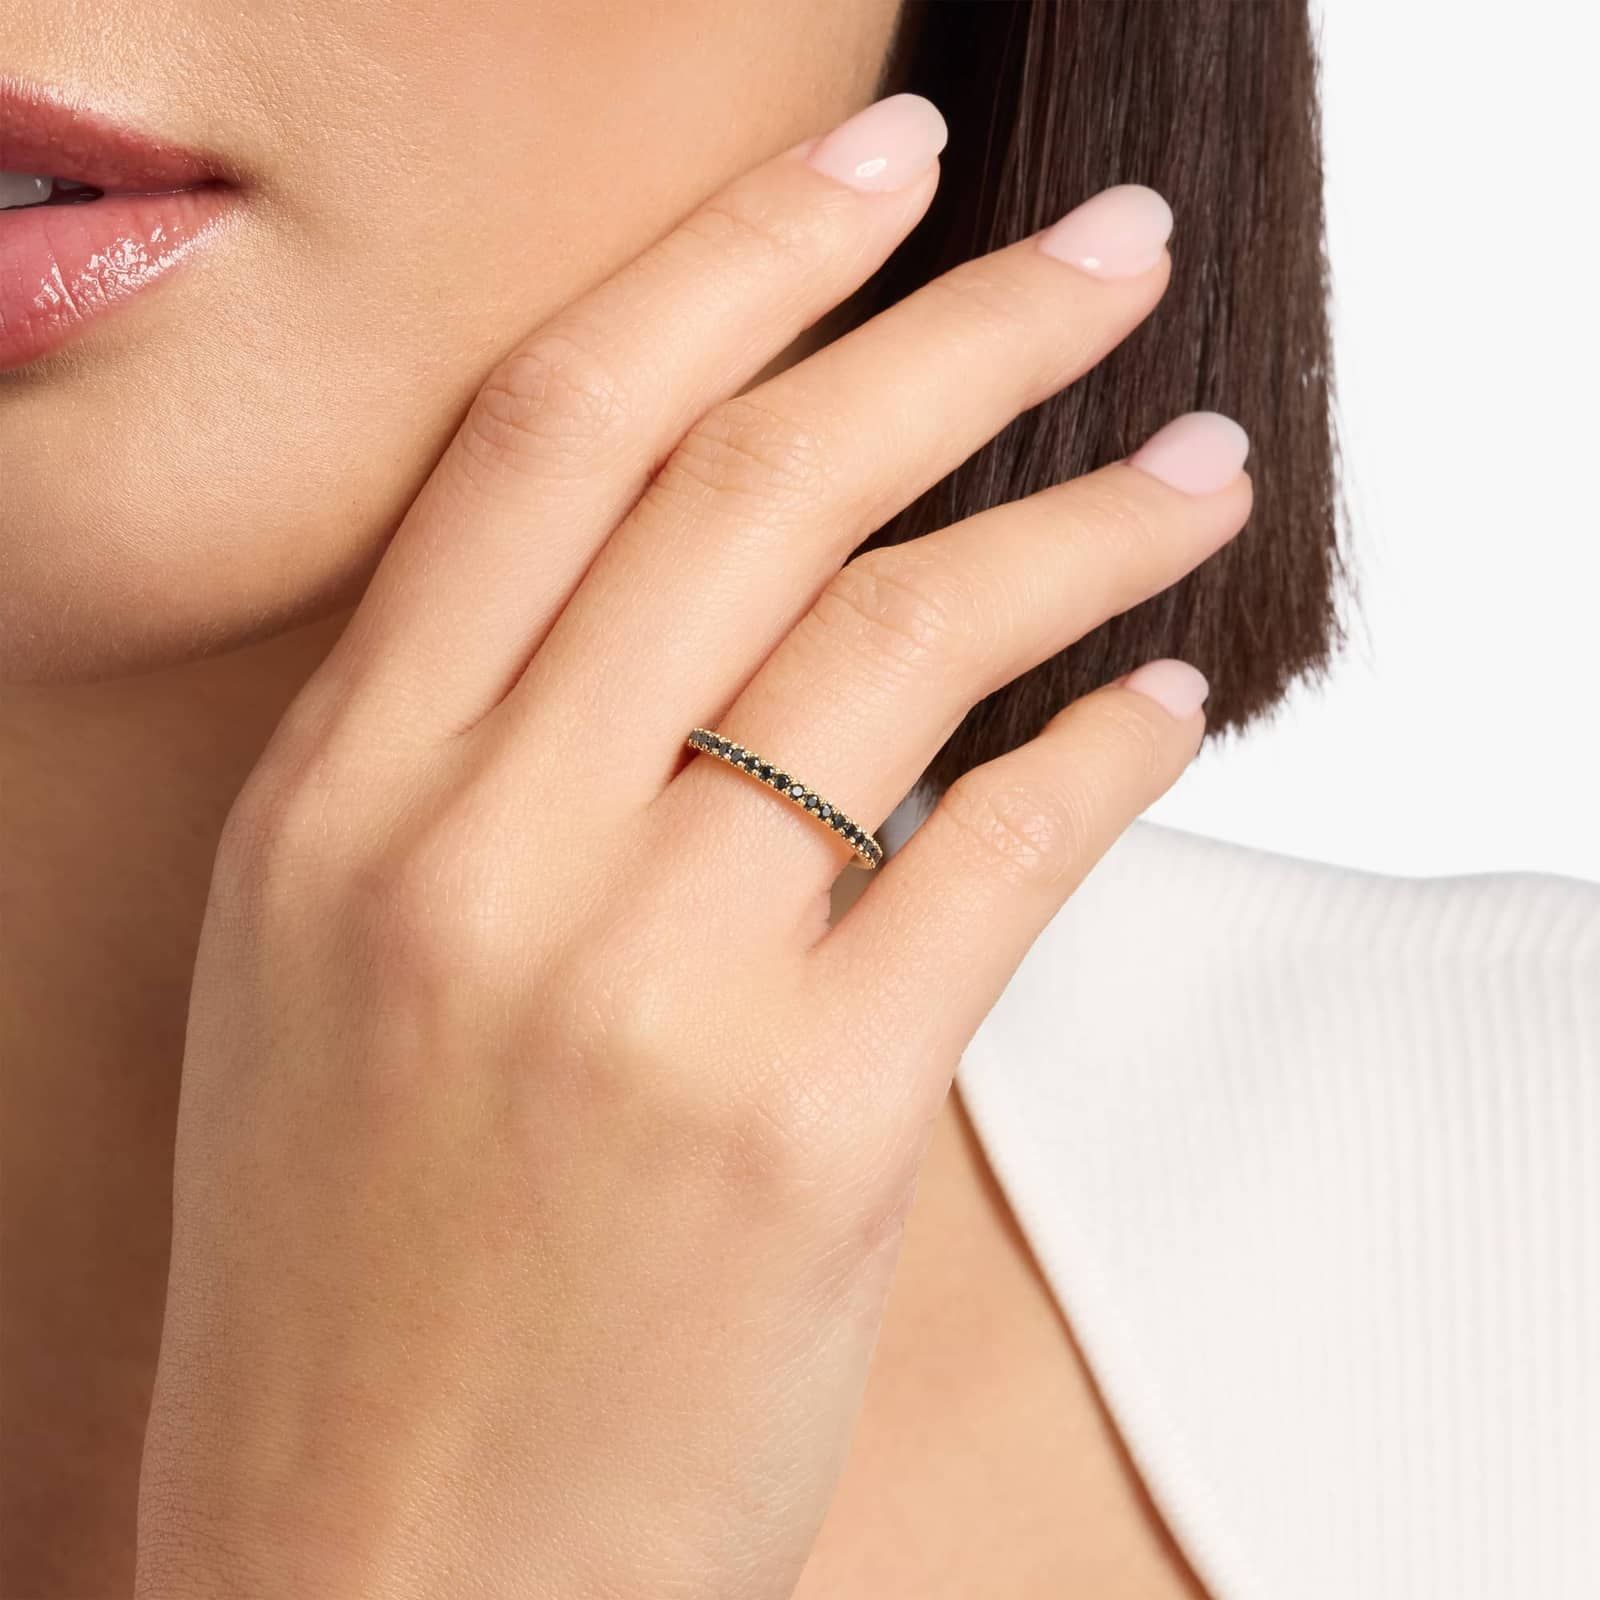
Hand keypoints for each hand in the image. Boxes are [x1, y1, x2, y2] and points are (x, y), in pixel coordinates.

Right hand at [135, 93, 1249, 1598]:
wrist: (372, 1576)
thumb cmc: (360, 1275)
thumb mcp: (339, 972)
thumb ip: (488, 765)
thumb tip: (720, 601)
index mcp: (343, 796)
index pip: (559, 432)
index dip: (737, 261)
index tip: (876, 166)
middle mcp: (477, 854)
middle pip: (758, 487)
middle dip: (960, 332)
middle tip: (1103, 249)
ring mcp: (639, 990)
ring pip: (899, 647)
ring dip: (1081, 528)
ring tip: (1194, 466)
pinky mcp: (800, 1131)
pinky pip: (994, 858)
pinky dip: (1106, 753)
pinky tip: (1169, 699)